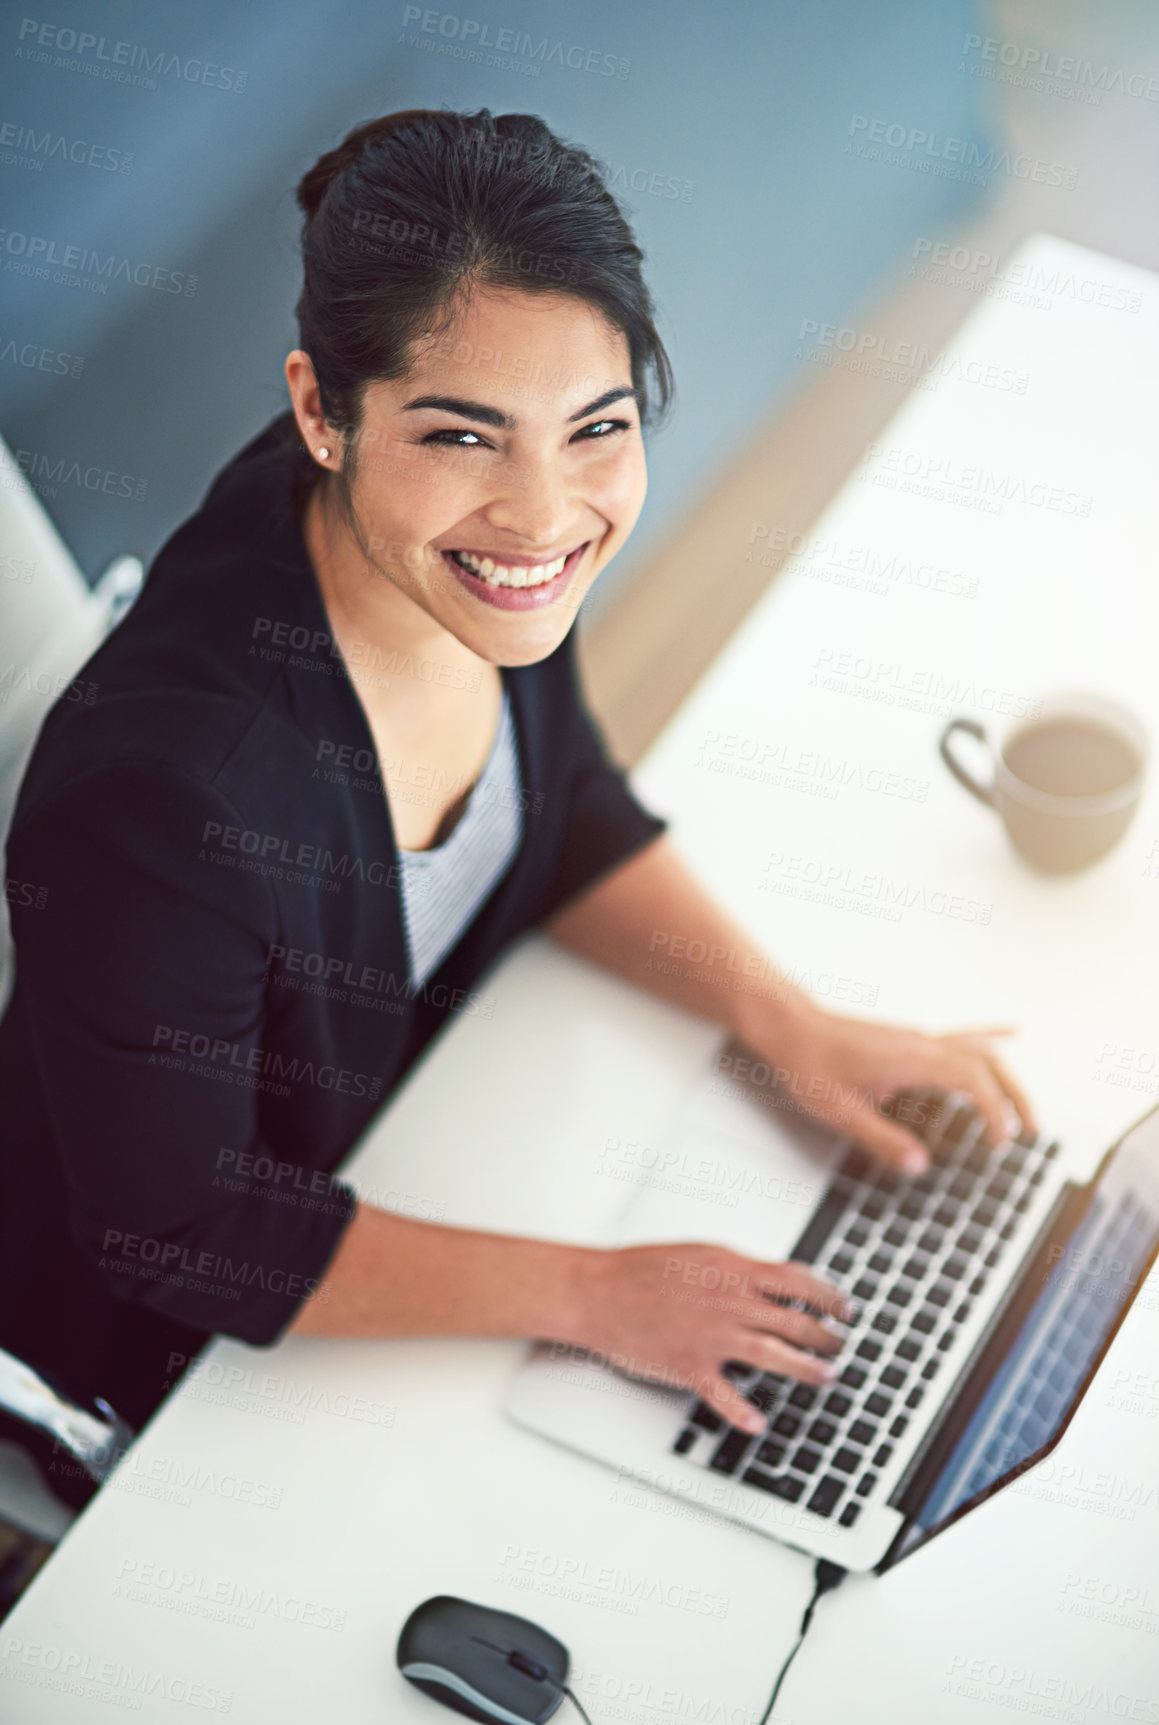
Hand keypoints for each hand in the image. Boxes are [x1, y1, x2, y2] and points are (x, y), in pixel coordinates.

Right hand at [569, 1241, 854, 1434]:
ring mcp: (710, 1335)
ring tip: (826, 1376)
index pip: (799, 1280)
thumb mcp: (700, 1255)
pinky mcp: (689, 1365)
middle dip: (826, 1337)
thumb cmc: (642, 1270)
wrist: (597, 1290)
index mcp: (732, 1270)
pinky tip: (758, 1423)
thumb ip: (739, 1269)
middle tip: (840, 1346)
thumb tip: (776, 1281)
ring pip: (773, 1355)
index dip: (830, 1297)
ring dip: (806, 1369)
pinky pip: (723, 1395)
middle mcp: (728, 1301)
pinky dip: (743, 1413)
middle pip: (795, 1321)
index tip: (847, 1310)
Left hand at [747, 998, 1037, 1173]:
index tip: (999, 1142)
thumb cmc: (809, 1063)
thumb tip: (920, 1166)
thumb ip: (882, 1140)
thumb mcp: (840, 1112)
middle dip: (1017, 1096)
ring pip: (980, 1048)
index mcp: (911, 1060)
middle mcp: (922, 1043)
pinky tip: (1012, 1032)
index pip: (974, 1081)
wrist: (789, 1025)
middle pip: (990, 1062)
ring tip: (1027, 1108)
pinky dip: (991, 1036)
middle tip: (1034, 1131)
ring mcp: (918, 1037)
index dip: (994, 1112)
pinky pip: (961, 1035)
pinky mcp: (910, 1039)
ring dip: (1008, 1076)